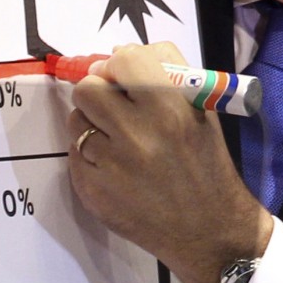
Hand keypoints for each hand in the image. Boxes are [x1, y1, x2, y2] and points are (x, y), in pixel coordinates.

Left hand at [68, 43, 273, 282]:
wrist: (208, 229)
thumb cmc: (206, 163)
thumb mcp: (202, 109)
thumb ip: (165, 71)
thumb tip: (118, 54)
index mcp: (170, 109)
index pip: (123, 60)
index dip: (118, 65)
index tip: (122, 77)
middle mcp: (138, 134)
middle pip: (88, 88)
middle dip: (99, 93)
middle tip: (114, 108)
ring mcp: (111, 166)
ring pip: (76, 120)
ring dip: (92, 124)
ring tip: (117, 140)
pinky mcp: (92, 191)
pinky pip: (74, 154)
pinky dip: (90, 156)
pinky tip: (114, 168)